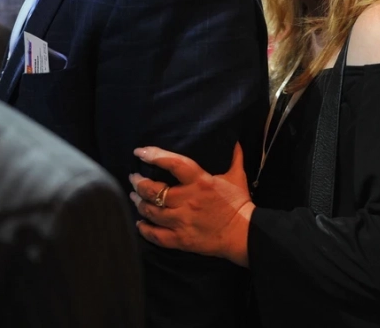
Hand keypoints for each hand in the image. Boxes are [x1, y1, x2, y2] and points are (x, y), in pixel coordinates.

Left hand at [128, 143, 253, 266]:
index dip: (153, 156)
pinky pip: (155, 234)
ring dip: (138, 203)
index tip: (140, 152)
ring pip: (150, 211)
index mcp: (200, 181)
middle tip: (134, 178)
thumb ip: (235, 157)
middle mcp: (187, 200)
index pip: (172, 163)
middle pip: (153, 190)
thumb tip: (235, 141)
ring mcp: (182, 221)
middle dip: (138, 183)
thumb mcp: (237, 177)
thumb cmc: (240, 204)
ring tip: (134, 197)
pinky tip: (140, 223)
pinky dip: (144, 229)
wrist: (245, 234)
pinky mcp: (181, 239)